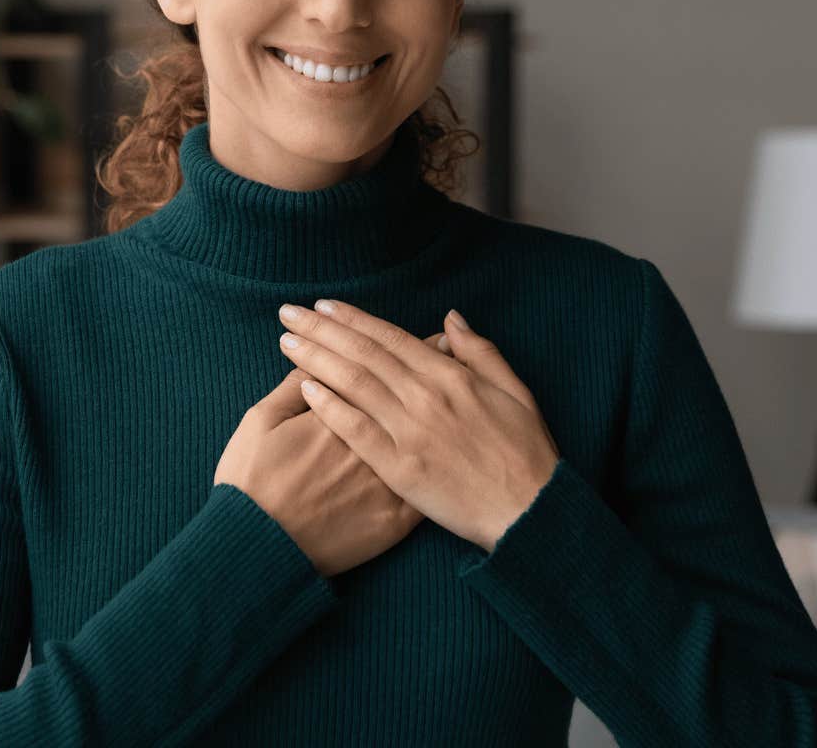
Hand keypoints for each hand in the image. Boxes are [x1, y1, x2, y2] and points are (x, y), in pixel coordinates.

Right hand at [214, 355, 445, 577]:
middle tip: (443, 338)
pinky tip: (453, 441)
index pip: (369, 368)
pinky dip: (443, 459)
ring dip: (440, 404)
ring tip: (454, 376)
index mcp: (335, 414)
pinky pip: (428, 486)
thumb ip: (289, 387)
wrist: (259, 548)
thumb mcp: (259, 422)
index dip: (389, 345)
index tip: (406, 329)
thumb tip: (314, 359)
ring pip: (423, 435)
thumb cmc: (251, 483)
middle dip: (425, 362)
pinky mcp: (395, 520)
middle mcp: (369, 442)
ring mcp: (386, 482)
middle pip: (404, 395)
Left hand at [276, 299, 560, 552]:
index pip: (390, 338)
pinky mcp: (400, 469)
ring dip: (316, 359)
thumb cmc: (526, 452)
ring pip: (353, 385)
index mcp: (450, 377)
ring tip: (286, 342)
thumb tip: (450, 319)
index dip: (353, 319)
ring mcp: (411, 432)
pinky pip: (356, 431)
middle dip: (321, 330)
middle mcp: (425, 397)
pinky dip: (330, 407)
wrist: (529, 512)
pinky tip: (304, 390)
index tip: (323, 305)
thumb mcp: (515, 391)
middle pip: (363, 354)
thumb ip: (479, 352)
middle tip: (288, 313)